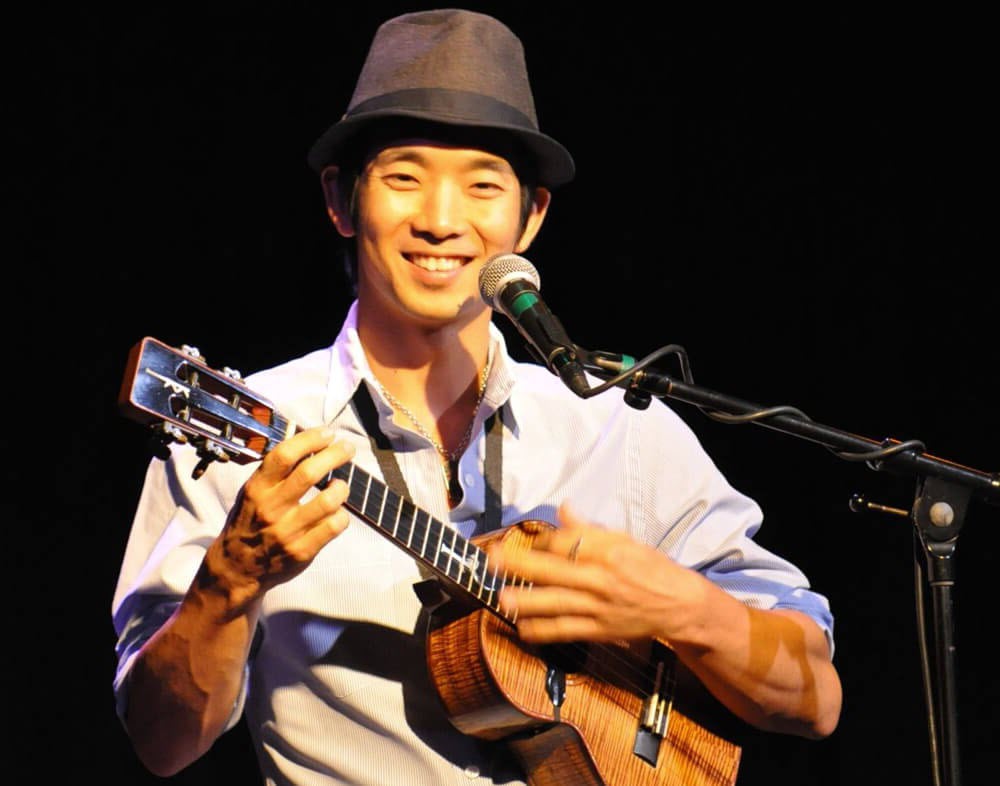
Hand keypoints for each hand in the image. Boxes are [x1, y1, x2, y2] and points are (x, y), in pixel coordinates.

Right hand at [197, 426, 354, 611]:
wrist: (237, 568)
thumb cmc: (249, 521)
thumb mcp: (252, 492)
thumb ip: (275, 471)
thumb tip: (309, 440)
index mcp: (257, 488)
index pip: (285, 455)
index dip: (310, 439)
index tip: (327, 433)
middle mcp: (271, 508)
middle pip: (310, 473)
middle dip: (335, 454)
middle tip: (347, 448)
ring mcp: (287, 531)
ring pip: (328, 501)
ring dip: (341, 488)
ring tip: (341, 485)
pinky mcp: (302, 551)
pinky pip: (334, 526)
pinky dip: (342, 515)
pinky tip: (337, 512)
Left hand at [487, 501, 700, 645]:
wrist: (678, 605)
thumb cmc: (650, 567)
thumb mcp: (624, 539)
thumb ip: (589, 528)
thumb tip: (563, 508)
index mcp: (608, 550)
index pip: (566, 543)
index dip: (541, 541)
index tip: (522, 539)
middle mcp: (601, 577)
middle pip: (555, 570)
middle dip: (521, 565)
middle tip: (493, 560)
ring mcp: (599, 606)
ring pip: (556, 603)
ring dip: (527, 601)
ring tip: (502, 597)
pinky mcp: (599, 629)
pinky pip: (566, 630)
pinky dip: (543, 631)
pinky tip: (522, 628)